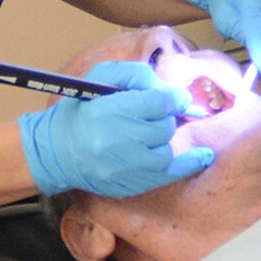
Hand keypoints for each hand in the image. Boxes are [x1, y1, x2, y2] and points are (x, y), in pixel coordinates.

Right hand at [18, 60, 215, 197]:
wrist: (57, 150)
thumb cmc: (80, 109)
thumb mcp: (101, 77)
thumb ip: (136, 75)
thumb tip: (168, 89)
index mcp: (112, 111)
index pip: (161, 102)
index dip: (173, 98)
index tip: (175, 98)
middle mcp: (121, 142)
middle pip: (165, 126)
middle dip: (162, 118)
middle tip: (150, 115)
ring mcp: (127, 167)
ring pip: (166, 149)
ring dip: (161, 139)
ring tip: (146, 134)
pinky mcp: (130, 184)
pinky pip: (168, 175)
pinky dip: (188, 164)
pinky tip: (203, 157)